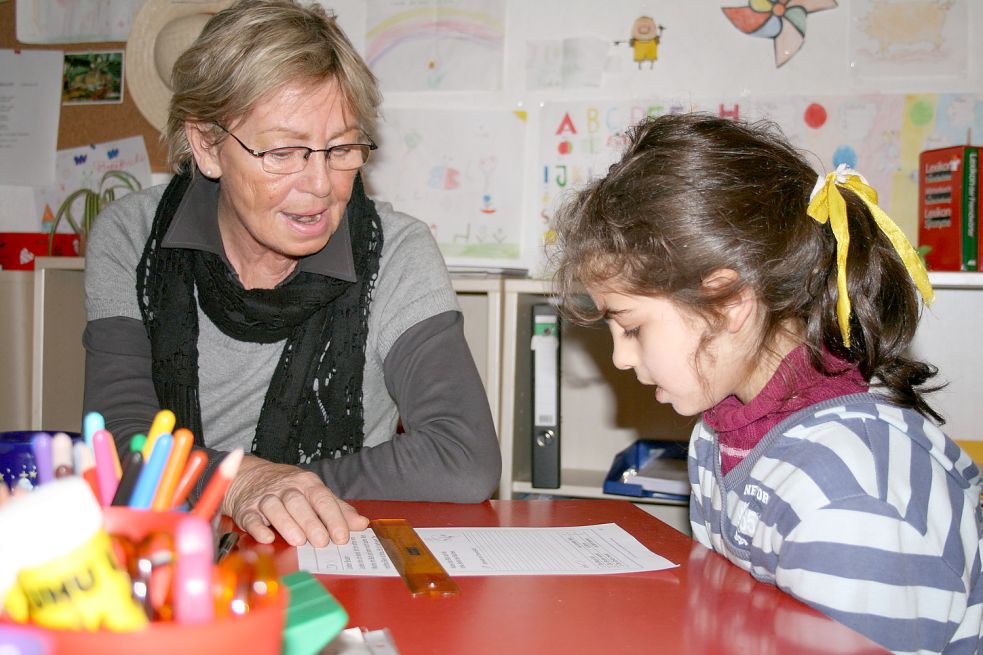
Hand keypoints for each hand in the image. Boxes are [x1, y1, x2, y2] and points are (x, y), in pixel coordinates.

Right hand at [221, 455, 368, 546]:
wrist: (251, 476)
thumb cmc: (290, 489)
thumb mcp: (315, 493)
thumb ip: (338, 509)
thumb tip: (362, 524)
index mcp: (307, 483)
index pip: (322, 498)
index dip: (333, 517)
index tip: (342, 537)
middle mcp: (286, 488)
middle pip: (299, 503)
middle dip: (311, 523)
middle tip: (322, 542)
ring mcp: (265, 498)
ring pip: (275, 508)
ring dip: (287, 524)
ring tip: (298, 541)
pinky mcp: (246, 509)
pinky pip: (250, 517)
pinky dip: (258, 528)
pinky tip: (267, 538)